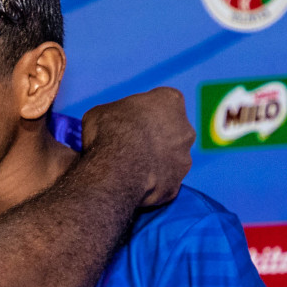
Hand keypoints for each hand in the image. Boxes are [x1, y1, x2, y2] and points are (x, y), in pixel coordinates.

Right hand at [80, 86, 194, 205]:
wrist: (116, 169)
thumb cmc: (108, 132)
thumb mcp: (101, 112)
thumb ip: (115, 116)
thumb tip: (109, 125)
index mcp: (170, 101)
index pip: (162, 102)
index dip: (143, 112)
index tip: (128, 121)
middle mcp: (185, 129)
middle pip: (171, 131)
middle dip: (154, 137)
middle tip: (129, 145)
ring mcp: (184, 160)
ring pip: (170, 160)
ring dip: (154, 162)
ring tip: (127, 167)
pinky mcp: (175, 186)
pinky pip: (162, 183)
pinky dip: (150, 184)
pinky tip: (130, 184)